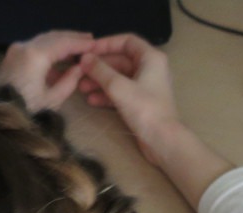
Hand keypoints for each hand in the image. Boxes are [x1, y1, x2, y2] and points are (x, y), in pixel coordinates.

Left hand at [0, 31, 92, 110]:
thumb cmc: (26, 112)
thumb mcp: (53, 99)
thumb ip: (70, 80)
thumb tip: (80, 67)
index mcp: (35, 55)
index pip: (64, 43)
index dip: (81, 43)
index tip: (96, 44)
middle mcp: (24, 46)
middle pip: (53, 36)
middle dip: (72, 38)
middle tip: (89, 40)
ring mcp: (16, 50)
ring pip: (43, 40)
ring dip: (61, 43)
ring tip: (78, 47)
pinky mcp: (12, 57)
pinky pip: (34, 48)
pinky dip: (49, 50)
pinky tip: (60, 58)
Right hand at [79, 34, 179, 164]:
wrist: (162, 140)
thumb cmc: (144, 109)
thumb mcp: (118, 87)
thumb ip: (100, 70)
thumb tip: (84, 58)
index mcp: (150, 58)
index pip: (126, 41)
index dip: (105, 44)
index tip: (87, 51)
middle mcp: (150, 68)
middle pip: (120, 60)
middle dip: (99, 67)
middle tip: (79, 72)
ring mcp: (146, 86)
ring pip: (119, 77)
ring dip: (100, 81)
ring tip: (81, 88)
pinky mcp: (141, 102)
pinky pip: (121, 92)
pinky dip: (107, 94)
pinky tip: (91, 101)